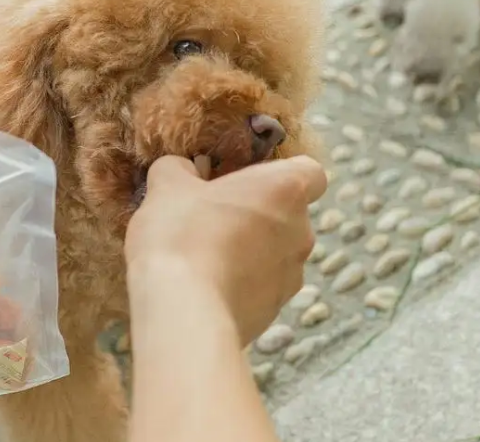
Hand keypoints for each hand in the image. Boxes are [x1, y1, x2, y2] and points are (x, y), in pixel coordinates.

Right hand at [125, 155, 326, 345]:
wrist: (184, 311)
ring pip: (276, 252)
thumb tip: (182, 169)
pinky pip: (263, 286)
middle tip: (216, 215)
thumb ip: (179, 168)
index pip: (311, 173)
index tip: (249, 178)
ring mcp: (293, 275)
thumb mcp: (168, 186)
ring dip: (250, 250)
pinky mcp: (276, 310)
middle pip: (290, 213)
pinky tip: (207, 285)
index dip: (283, 173)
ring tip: (205, 254)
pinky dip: (242, 283)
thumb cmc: (182, 234)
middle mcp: (302, 231)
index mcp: (287, 189)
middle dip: (258, 213)